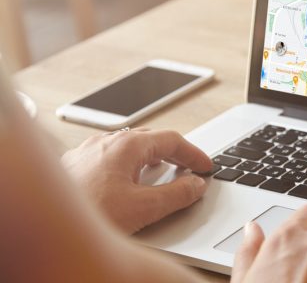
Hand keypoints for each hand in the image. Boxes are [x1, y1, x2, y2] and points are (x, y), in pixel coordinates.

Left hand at [62, 128, 212, 233]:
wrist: (41, 226)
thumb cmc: (87, 215)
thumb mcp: (143, 208)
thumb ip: (176, 195)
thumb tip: (196, 185)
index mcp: (127, 144)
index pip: (172, 140)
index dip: (194, 154)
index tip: (206, 167)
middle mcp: (105, 142)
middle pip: (150, 139)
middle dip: (173, 153)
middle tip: (189, 169)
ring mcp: (86, 152)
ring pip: (127, 148)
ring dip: (149, 159)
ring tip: (161, 174)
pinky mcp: (73, 168)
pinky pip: (108, 158)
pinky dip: (127, 167)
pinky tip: (124, 184)